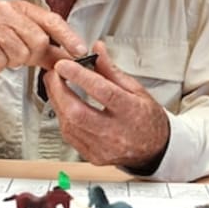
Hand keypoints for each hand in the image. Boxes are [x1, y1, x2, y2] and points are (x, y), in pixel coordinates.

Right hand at [0, 0, 86, 79]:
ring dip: (11, 61)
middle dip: (30, 56)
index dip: (68, 36)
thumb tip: (71, 60)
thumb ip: (47, 50)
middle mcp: (7, 10)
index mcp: (21, 8)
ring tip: (0, 53)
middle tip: (16, 54)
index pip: (51, 20)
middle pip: (38, 41)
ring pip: (19, 53)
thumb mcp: (21, 40)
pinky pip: (0, 61)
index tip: (80, 50)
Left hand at [43, 40, 169, 169]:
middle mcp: (116, 133)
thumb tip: (97, 51)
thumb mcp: (136, 90)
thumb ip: (111, 70)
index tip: (64, 65)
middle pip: (77, 112)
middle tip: (53, 74)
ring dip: (57, 103)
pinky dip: (63, 118)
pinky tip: (63, 106)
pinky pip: (70, 136)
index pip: (103, 92)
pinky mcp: (93, 156)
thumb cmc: (147, 118)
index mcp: (130, 112)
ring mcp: (103, 148)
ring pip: (69, 125)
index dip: (80, 76)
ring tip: (56, 87)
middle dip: (59, 90)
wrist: (155, 149)